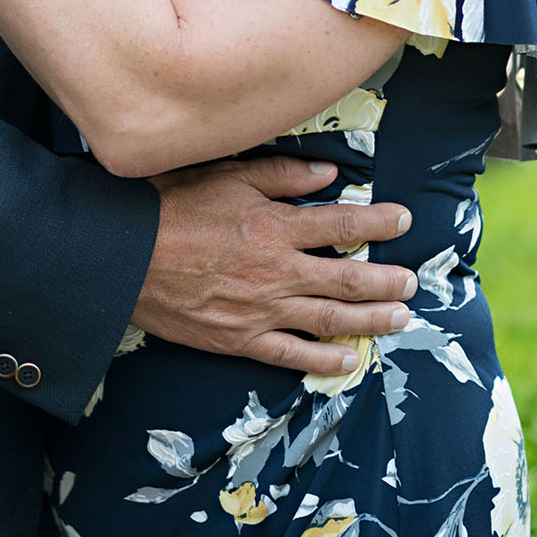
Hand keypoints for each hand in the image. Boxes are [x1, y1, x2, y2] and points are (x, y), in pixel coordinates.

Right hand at [133, 157, 415, 374]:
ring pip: (330, 319)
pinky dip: (324, 360)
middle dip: (386, 280)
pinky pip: (292, 355)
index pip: (341, 225)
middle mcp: (276, 271)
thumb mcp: (225, 176)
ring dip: (371, 320)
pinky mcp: (240, 340)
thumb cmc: (170, 207)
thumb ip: (280, 175)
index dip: (377, 223)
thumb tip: (329, 176)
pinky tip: (349, 360)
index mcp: (274, 226)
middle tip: (413, 282)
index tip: (404, 220)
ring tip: (401, 318)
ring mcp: (261, 310)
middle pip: (347, 279)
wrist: (123, 257)